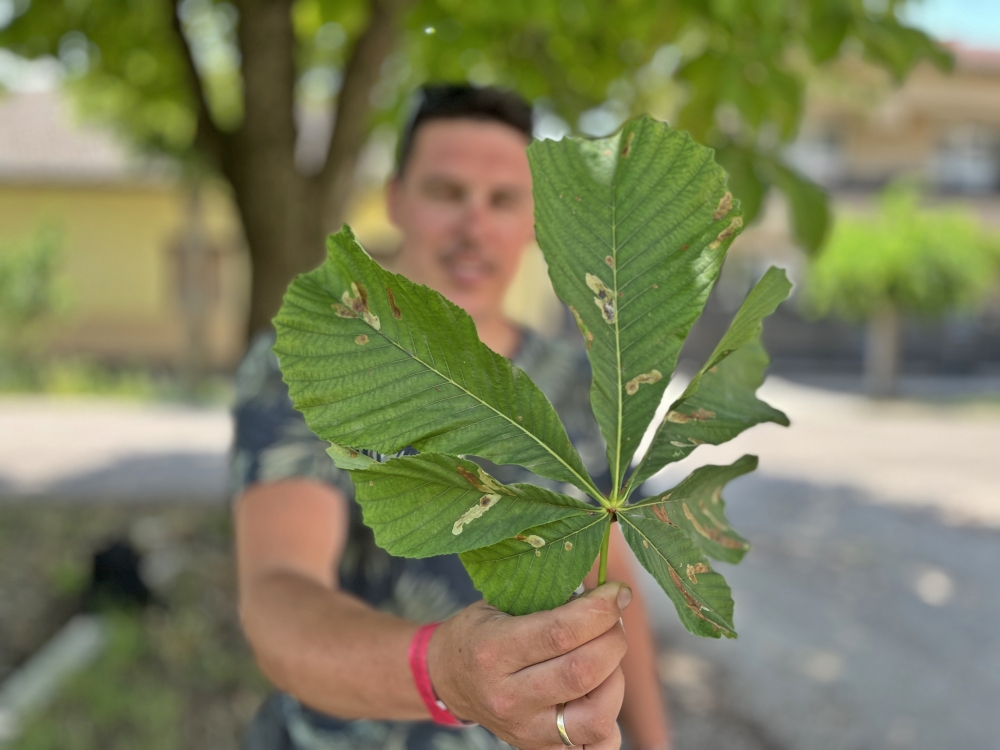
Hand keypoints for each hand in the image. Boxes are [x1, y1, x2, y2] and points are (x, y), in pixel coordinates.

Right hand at [427, 582, 631, 749]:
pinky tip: (598, 692)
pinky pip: (595, 747)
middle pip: (583, 673)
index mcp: (493, 651)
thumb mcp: (500, 603)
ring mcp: (525, 730)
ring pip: (596, 718)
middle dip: (613, 639)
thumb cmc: (481, 632)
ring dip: (615, 680)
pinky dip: (609, 718)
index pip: (560, 632)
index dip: (600, 610)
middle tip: (613, 621)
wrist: (449, 679)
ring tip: (606, 657)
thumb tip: (606, 596)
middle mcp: (508, 697)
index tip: (617, 592)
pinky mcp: (539, 749)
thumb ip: (549, 600)